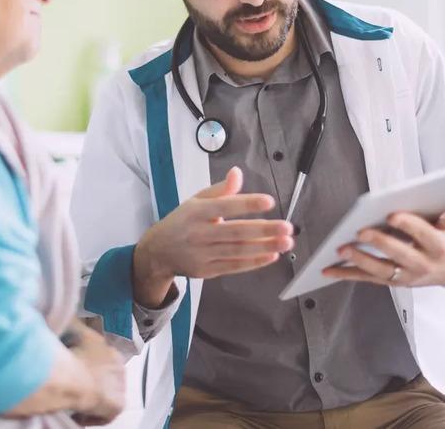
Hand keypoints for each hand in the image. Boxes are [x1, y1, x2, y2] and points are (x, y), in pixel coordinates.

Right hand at [68, 320, 124, 424]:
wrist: (74, 380)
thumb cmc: (71, 354)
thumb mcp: (71, 331)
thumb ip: (73, 323)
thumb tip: (70, 316)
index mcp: (111, 351)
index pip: (102, 360)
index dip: (87, 368)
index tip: (75, 373)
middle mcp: (121, 368)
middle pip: (104, 378)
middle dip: (91, 383)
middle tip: (74, 389)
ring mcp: (121, 387)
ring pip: (105, 396)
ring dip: (92, 399)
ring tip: (75, 402)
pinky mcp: (118, 406)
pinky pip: (104, 414)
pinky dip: (92, 416)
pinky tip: (79, 415)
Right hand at [133, 167, 293, 306]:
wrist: (157, 252)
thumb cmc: (182, 222)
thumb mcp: (195, 201)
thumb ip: (220, 190)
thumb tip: (238, 173)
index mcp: (196, 212)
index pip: (224, 206)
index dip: (246, 204)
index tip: (269, 201)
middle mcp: (199, 233)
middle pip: (235, 232)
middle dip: (263, 230)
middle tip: (287, 227)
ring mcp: (202, 254)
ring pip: (237, 251)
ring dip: (264, 247)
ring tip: (286, 242)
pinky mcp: (206, 271)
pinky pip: (234, 267)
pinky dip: (254, 262)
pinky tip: (271, 256)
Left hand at [323, 188, 444, 289]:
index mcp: (439, 247)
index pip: (423, 235)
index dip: (408, 225)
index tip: (392, 214)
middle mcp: (423, 265)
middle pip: (399, 254)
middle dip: (380, 243)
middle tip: (361, 231)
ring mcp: (406, 276)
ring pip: (381, 271)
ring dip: (360, 260)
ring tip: (342, 249)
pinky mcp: (393, 282)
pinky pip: (367, 279)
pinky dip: (347, 274)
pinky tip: (328, 269)